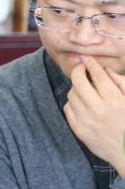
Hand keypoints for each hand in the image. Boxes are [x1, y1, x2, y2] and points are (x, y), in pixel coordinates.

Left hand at [65, 57, 124, 174]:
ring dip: (77, 88)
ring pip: (72, 94)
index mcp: (116, 101)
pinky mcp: (78, 130)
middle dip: (78, 71)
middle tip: (81, 68)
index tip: (87, 58)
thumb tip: (105, 70)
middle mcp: (98, 110)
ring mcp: (86, 121)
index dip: (91, 64)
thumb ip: (121, 83)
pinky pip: (68, 108)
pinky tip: (82, 103)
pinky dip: (73, 102)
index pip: (98, 76)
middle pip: (79, 82)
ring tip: (85, 88)